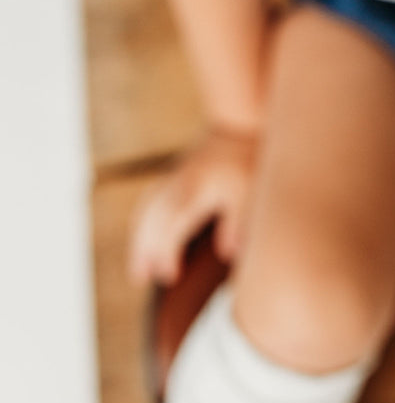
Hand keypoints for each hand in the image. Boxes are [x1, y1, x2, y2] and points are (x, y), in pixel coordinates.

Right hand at [128, 127, 259, 285]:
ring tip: (138, 268)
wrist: (237, 123)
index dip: (167, 255)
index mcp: (193, 192)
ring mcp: (171, 179)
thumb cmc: (245, 159)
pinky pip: (149, 202)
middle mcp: (176, 186)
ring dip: (138, 241)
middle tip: (141, 279)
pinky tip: (145, 236)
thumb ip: (238, 223)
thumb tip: (227, 254)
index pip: (171, 229)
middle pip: (150, 224)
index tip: (169, 277)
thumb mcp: (249, 192)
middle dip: (144, 252)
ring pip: (145, 213)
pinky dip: (142, 223)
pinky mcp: (172, 175)